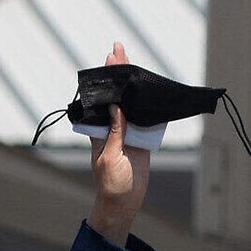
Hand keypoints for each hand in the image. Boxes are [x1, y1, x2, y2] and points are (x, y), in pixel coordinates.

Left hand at [86, 42, 150, 246]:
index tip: (109, 58)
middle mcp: (112, 127)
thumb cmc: (110, 182)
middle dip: (119, 74)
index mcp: (99, 130)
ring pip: (132, 103)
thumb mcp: (110, 157)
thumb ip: (115, 133)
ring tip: (135, 63)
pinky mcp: (141, 139)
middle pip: (117, 95)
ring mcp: (128, 132)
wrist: (123, 202)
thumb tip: (116, 107)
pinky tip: (151, 89)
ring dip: (134, 86)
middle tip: (119, 48)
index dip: (106, 79)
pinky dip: (149, 104)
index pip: (102, 99)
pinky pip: (146, 118)